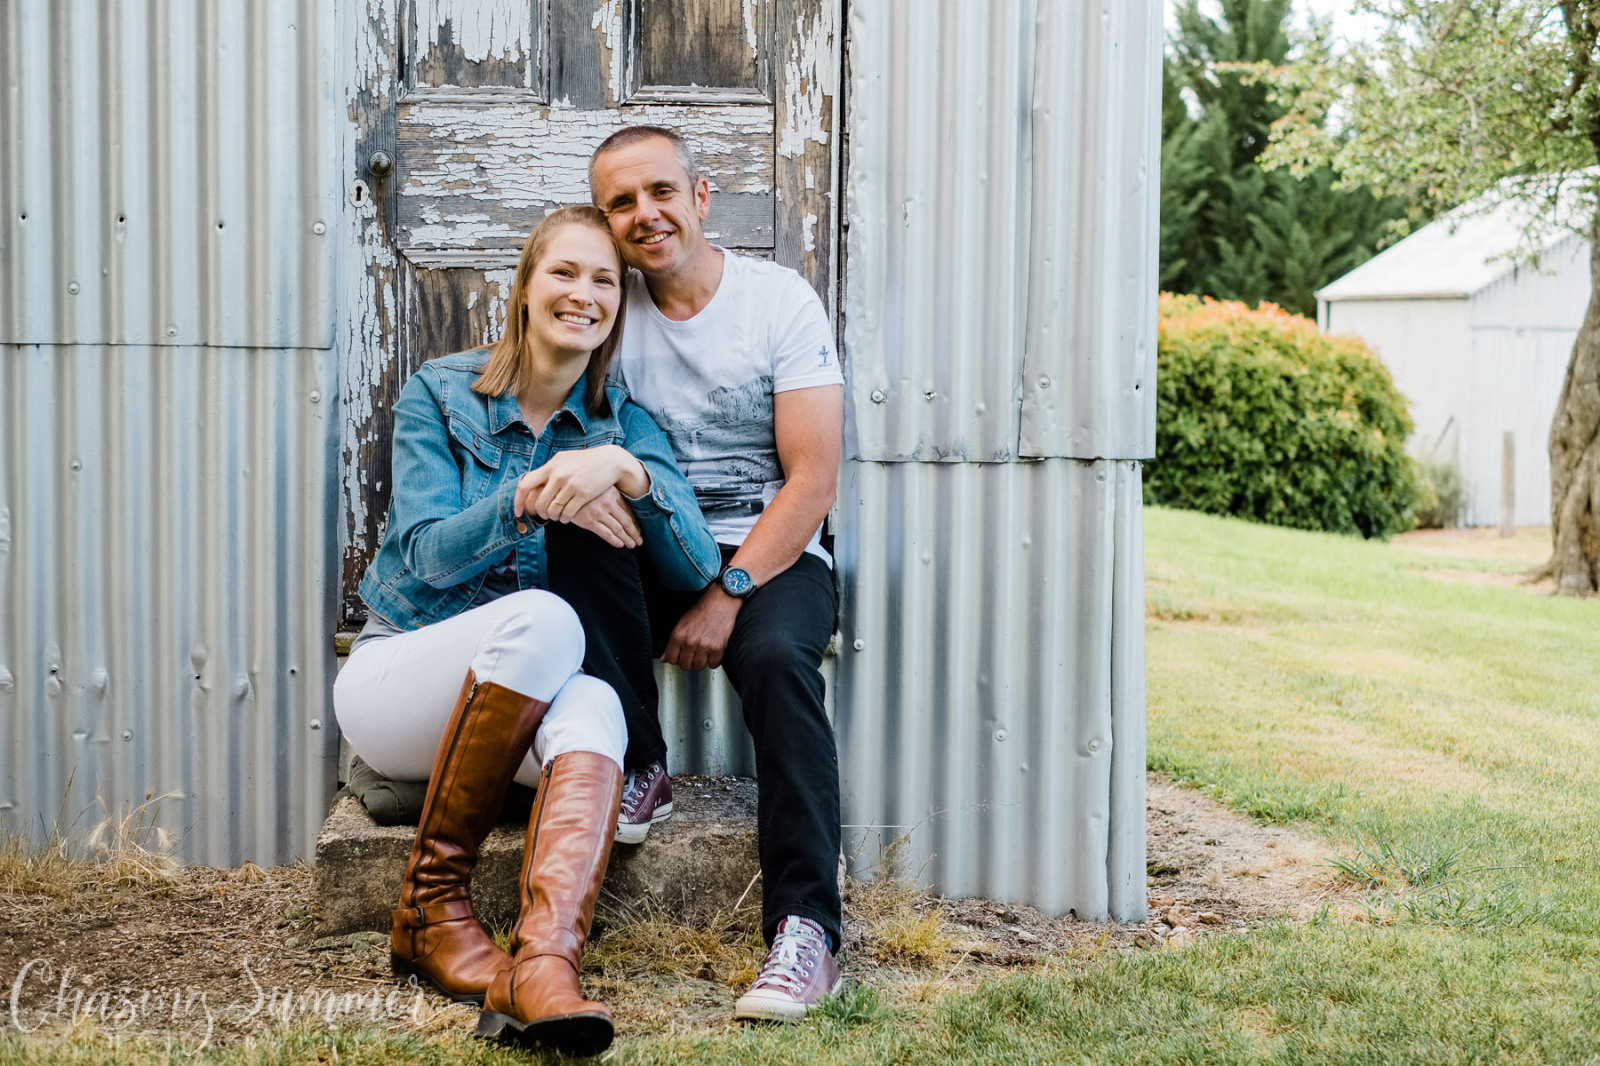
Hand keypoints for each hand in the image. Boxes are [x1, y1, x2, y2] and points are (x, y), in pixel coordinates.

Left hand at [516, 446, 640, 523]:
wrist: (610, 461)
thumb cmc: (585, 461)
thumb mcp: (564, 459)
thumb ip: (548, 469)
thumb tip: (532, 480)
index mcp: (551, 466)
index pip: (525, 485)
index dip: (518, 501)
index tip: (519, 512)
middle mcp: (558, 475)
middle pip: (539, 503)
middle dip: (539, 513)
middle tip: (544, 515)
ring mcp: (571, 485)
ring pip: (552, 510)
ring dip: (553, 517)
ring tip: (556, 516)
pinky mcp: (583, 494)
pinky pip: (567, 513)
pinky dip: (565, 519)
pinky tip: (567, 517)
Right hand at [568, 487, 642, 548]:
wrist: (561, 491)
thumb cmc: (581, 490)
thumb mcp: (598, 489)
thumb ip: (609, 496)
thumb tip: (621, 510)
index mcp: (612, 493)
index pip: (628, 511)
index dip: (635, 522)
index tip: (639, 530)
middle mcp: (608, 503)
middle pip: (626, 521)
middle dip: (634, 533)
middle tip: (639, 541)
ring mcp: (599, 512)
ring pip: (618, 529)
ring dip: (626, 539)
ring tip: (632, 545)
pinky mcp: (589, 520)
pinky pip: (606, 533)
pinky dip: (614, 540)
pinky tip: (620, 545)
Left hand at [661, 587, 740, 670]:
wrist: (721, 602)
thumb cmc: (702, 610)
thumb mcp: (681, 623)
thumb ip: (672, 642)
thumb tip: (664, 657)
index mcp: (678, 635)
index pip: (671, 659)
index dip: (676, 659)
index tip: (680, 656)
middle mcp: (690, 642)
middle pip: (685, 666)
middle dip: (688, 662)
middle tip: (693, 654)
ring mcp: (704, 646)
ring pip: (698, 667)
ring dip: (701, 662)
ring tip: (703, 653)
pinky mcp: (718, 648)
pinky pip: (713, 665)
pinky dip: (713, 661)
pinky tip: (712, 652)